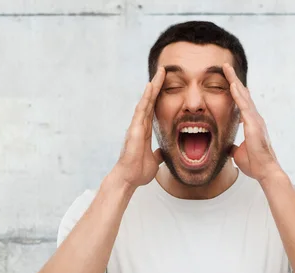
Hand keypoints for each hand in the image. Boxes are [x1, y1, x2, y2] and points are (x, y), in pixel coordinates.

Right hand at [112, 66, 165, 188]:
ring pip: (145, 102)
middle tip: (163, 70)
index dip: (159, 95)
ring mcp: (136, 126)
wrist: (128, 180)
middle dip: (156, 85)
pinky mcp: (134, 130)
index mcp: (145, 130)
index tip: (166, 83)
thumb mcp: (154, 161)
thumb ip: (159, 154)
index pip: (154, 108)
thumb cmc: (138, 171)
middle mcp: (140, 125)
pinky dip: (146, 98)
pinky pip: (141, 111)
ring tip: (159, 72)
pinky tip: (150, 87)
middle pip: (150, 101)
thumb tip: (164, 152)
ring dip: (152, 87)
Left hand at [222, 63, 283, 182]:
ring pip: (243, 96)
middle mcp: (255, 118)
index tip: (228, 80)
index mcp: (251, 123)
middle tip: (226, 66)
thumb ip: (234, 148)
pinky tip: (232, 84)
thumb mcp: (239, 153)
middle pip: (243, 94)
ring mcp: (255, 119)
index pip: (241, 103)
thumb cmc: (255, 164)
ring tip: (226, 68)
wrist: (264, 171)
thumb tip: (229, 148)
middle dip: (234, 79)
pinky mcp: (253, 124)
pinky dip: (238, 94)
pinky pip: (244, 105)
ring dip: (234, 81)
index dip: (235, 91)